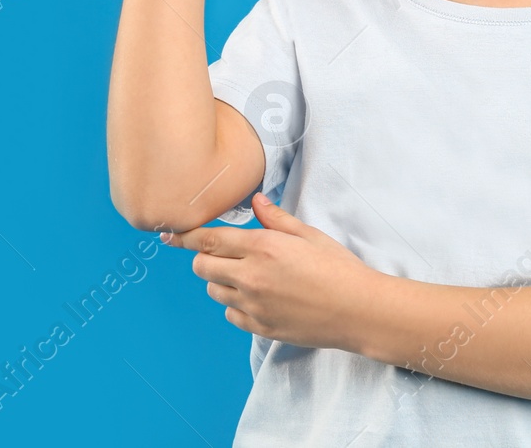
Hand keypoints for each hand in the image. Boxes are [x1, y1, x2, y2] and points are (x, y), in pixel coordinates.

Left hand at [160, 193, 380, 352]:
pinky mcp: (260, 328)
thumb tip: (256, 202)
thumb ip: (276, 219)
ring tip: (246, 276)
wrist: (358, 310)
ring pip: (213, 291)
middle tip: (222, 254)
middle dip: (204, 258)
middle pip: (201, 267)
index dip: (185, 236)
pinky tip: (258, 298)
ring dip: (220, 281)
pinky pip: (230, 314)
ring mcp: (254, 306)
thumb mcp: (309, 235)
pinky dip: (236, 304)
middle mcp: (251, 276)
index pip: (208, 240)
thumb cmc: (339, 268)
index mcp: (263, 247)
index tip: (172, 235)